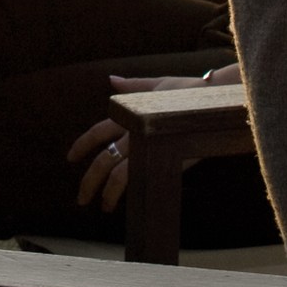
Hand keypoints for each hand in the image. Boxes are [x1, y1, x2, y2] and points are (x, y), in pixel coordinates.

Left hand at [63, 66, 241, 209]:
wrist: (217, 100)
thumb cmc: (190, 91)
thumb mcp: (158, 85)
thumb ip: (133, 86)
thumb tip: (112, 79)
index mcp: (131, 114)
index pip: (98, 131)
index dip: (82, 145)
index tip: (70, 158)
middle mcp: (135, 132)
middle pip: (103, 159)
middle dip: (89, 181)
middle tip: (81, 199)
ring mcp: (148, 146)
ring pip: (118, 174)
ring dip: (107, 193)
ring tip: (103, 207)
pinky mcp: (164, 159)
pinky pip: (140, 179)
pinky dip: (129, 193)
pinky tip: (127, 204)